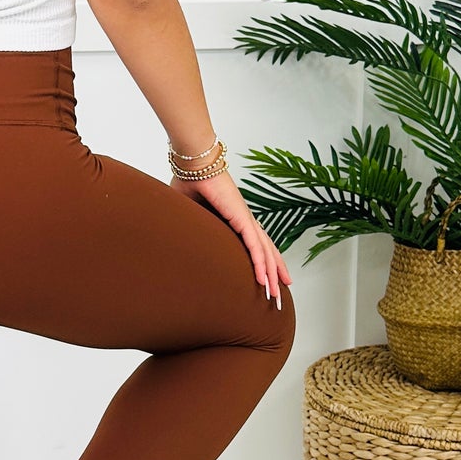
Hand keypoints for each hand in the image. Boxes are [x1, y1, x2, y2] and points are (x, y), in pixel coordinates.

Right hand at [171, 171, 292, 304]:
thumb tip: (180, 241)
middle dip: (274, 273)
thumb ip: (192, 227)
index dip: (262, 260)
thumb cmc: (188, 181)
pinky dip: (261, 264)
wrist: (194, 164)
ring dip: (271, 274)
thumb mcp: (189, 213)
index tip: (267, 277)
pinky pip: (255, 246)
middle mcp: (245, 219)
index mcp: (234, 217)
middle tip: (279, 293)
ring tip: (275, 295)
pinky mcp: (241, 218)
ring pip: (264, 252)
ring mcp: (245, 218)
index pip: (254, 243)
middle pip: (265, 250)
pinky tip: (265, 280)